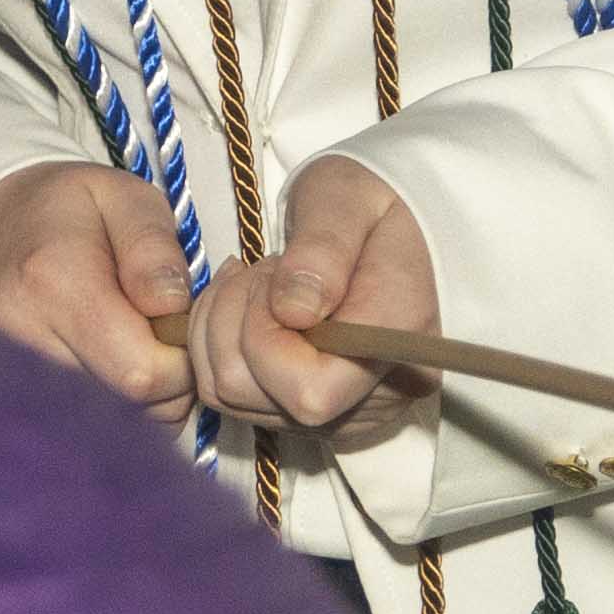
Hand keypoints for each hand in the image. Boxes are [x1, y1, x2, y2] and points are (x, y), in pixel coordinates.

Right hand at [0, 161, 195, 414]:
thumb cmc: (66, 210)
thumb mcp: (121, 197)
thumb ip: (153, 247)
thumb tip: (174, 308)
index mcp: (53, 282)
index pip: (142, 374)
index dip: (181, 362)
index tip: (178, 328)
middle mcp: (19, 338)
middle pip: (125, 409)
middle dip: (164, 387)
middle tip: (159, 340)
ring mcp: (0, 376)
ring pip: (103, 431)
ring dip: (137, 404)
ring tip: (129, 349)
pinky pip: (74, 433)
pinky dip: (106, 413)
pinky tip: (104, 370)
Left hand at [193, 154, 436, 436]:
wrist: (392, 224)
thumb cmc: (372, 203)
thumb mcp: (348, 198)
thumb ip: (323, 248)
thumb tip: (291, 311)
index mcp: (398, 344)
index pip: (310, 391)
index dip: (264, 338)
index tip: (275, 276)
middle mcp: (373, 398)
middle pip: (255, 396)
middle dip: (233, 321)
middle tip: (267, 269)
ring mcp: (339, 415)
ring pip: (229, 397)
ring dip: (218, 328)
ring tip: (259, 282)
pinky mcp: (307, 415)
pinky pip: (226, 395)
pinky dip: (215, 343)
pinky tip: (247, 303)